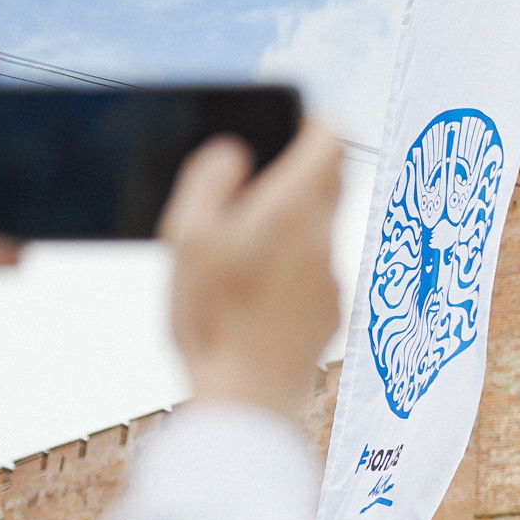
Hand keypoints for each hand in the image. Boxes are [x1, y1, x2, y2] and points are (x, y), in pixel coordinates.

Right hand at [160, 116, 343, 419]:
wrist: (246, 397)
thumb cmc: (209, 318)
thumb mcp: (187, 238)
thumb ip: (210, 181)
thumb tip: (234, 152)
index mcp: (290, 211)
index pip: (331, 140)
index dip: (312, 123)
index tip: (289, 124)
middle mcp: (322, 239)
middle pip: (331, 180)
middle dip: (301, 167)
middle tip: (259, 175)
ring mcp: (331, 277)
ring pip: (321, 225)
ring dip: (292, 217)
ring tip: (243, 238)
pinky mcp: (330, 309)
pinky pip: (316, 265)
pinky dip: (293, 259)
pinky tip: (255, 283)